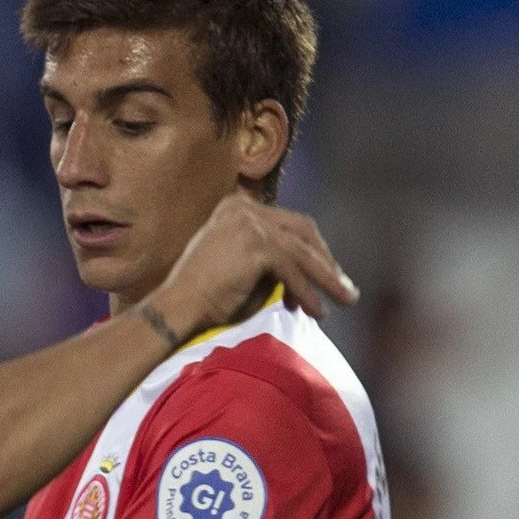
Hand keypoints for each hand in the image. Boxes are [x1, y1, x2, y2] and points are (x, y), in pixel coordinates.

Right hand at [141, 190, 357, 340]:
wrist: (174, 310)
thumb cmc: (201, 299)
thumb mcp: (240, 269)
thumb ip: (270, 260)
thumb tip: (307, 272)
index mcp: (236, 207)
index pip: (287, 222)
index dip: (309, 249)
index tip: (323, 274)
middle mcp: (244, 208)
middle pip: (302, 229)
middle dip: (325, 260)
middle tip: (343, 287)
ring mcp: (251, 223)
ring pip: (302, 251)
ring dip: (326, 278)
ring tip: (344, 300)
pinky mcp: (257, 244)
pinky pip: (293, 270)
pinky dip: (307, 292)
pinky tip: (316, 311)